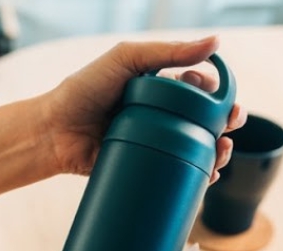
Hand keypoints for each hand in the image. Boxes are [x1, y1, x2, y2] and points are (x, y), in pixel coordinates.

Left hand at [39, 36, 246, 183]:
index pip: (199, 90)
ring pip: (194, 149)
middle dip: (227, 123)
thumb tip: (216, 42)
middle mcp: (157, 115)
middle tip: (232, 125)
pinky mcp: (140, 166)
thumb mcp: (125, 60)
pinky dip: (196, 176)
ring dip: (219, 152)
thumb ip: (168, 51)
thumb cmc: (82, 90)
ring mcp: (150, 142)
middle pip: (204, 120)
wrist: (51, 131)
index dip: (219, 95)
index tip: (225, 99)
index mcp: (157, 88)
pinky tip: (210, 177)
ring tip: (223, 153)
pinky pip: (172, 172)